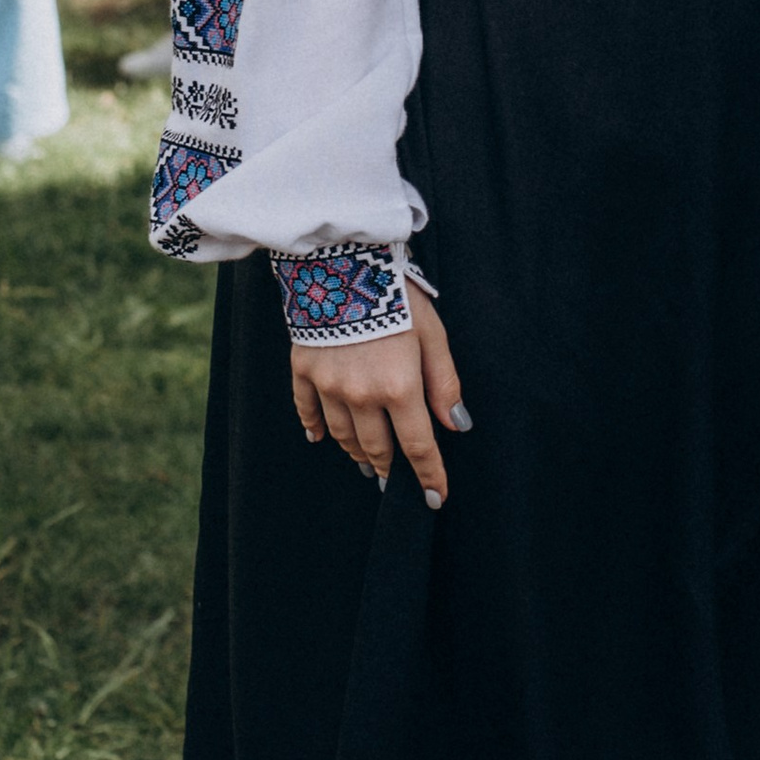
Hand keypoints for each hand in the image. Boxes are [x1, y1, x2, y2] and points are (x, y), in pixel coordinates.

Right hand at [290, 281, 466, 502]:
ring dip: (358, 453)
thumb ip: (445, 383)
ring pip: (344, 435)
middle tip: (396, 481)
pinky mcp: (303, 370)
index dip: (430, 476)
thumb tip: (457, 425)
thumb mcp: (433, 334)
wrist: (341, 261)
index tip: (436, 499)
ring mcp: (328, 386)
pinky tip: (320, 439)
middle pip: (377, 448)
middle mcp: (361, 396)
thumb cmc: (397, 295)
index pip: (419, 446)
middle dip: (391, 468)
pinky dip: (315, 429)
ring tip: (367, 463)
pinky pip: (306, 411)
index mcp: (399, 388)